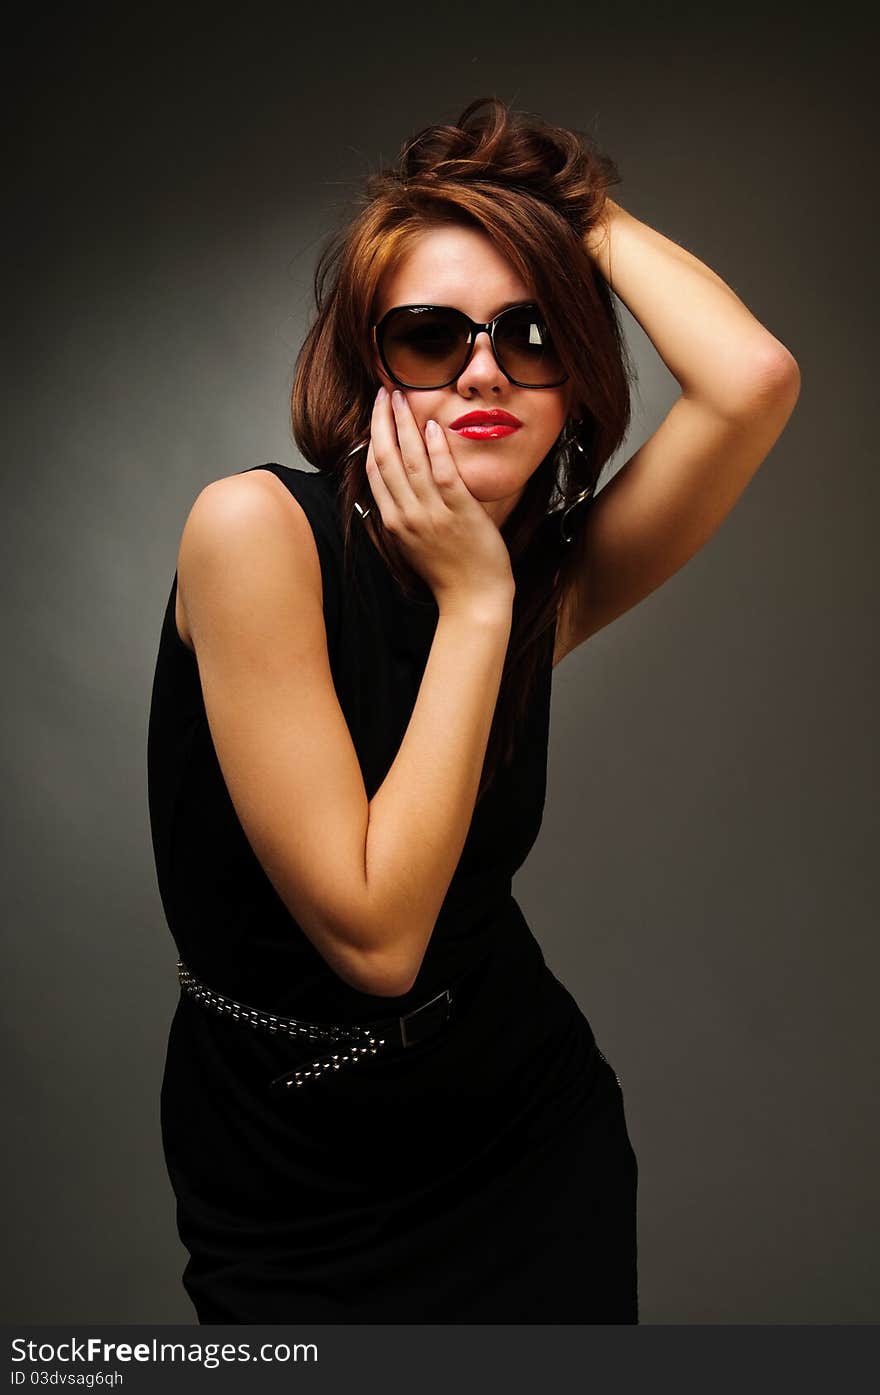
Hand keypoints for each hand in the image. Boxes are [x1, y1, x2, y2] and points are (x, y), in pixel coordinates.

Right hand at [365, 386, 514, 613]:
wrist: (473, 600)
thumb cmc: (448, 573)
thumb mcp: (413, 544)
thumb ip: (404, 514)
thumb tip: (398, 488)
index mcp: (393, 522)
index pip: (373, 472)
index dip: (372, 438)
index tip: (376, 414)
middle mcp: (407, 515)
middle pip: (386, 459)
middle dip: (382, 422)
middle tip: (384, 393)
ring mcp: (433, 514)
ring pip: (411, 462)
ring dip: (405, 425)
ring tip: (403, 398)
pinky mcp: (460, 513)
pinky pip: (443, 475)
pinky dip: (435, 449)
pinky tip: (432, 427)